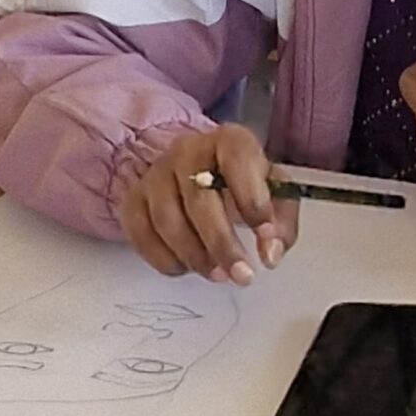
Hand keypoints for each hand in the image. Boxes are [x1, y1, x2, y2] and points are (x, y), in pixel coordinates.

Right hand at [118, 123, 298, 284]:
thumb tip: (270, 255)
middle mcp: (188, 150)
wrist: (200, 172)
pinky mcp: (134, 198)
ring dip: (195, 256)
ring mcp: (156, 172)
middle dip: (222, 244)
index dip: (252, 200)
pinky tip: (187, 267)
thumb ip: (281, 221)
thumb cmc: (243, 184)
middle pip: (199, 198)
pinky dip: (165, 259)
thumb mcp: (274, 192)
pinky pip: (141, 233)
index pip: (237, 160)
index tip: (266, 235)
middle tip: (242, 276)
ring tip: (218, 274)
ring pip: (168, 219)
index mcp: (229, 140)